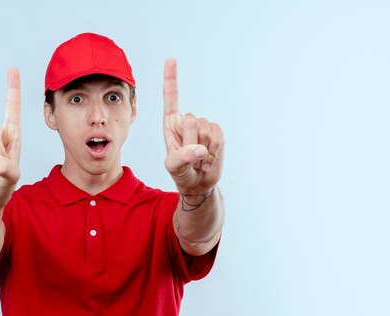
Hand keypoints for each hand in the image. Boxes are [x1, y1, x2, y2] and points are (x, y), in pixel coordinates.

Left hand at [163, 58, 223, 193]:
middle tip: (189, 156)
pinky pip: (218, 135)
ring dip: (203, 149)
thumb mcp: (173, 167)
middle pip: (191, 120)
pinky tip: (208, 159)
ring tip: (198, 159)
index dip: (171, 79)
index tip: (171, 58)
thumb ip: (180, 157)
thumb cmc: (181, 173)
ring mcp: (203, 126)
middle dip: (190, 142)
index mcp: (170, 124)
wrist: (199, 183)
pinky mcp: (217, 133)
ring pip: (206, 128)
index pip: (171, 98)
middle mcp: (186, 121)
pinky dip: (214, 150)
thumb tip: (198, 149)